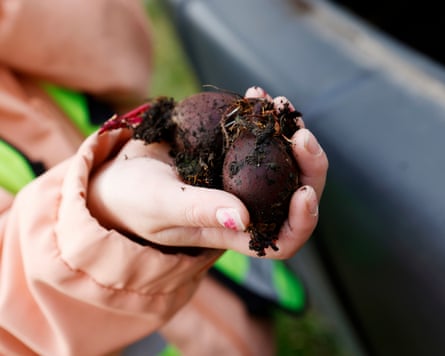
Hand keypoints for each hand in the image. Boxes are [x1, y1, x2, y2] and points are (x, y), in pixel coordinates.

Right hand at [88, 88, 327, 258]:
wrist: (120, 174)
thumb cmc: (135, 201)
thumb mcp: (162, 205)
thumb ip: (198, 211)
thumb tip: (243, 218)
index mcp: (234, 232)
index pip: (282, 241)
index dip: (302, 221)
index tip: (303, 191)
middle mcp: (245, 207)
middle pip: (293, 195)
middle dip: (308, 167)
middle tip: (302, 135)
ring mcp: (239, 178)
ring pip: (281, 162)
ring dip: (287, 133)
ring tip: (276, 103)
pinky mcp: (230, 153)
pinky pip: (256, 136)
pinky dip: (261, 115)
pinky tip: (255, 94)